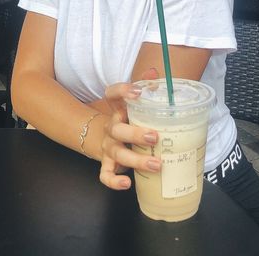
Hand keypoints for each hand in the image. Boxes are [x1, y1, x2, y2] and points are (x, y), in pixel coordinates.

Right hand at [100, 68, 159, 190]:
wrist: (103, 136)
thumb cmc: (127, 118)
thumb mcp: (134, 102)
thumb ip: (145, 87)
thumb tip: (156, 73)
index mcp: (117, 108)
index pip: (112, 94)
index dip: (122, 91)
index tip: (138, 92)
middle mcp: (111, 126)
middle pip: (118, 129)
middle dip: (136, 134)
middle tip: (154, 137)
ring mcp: (108, 146)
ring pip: (117, 153)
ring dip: (136, 160)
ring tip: (156, 164)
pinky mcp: (106, 163)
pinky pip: (105, 174)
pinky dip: (114, 181)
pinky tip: (127, 184)